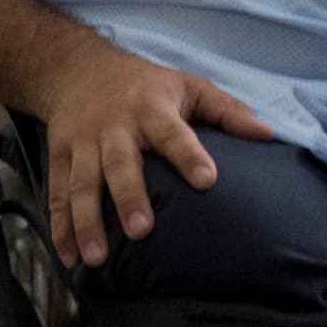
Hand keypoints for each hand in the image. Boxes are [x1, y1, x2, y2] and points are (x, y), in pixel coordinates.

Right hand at [25, 41, 272, 268]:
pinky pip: (58, 194)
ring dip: (87, 222)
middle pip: (120, 163)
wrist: (75, 67)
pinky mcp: (58, 156)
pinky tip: (69, 258)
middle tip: (142, 230)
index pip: (173, 133)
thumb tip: (268, 135)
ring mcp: (82, 143)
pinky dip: (60, 228)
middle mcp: (114, 126)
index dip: (189, 155)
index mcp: (151, 108)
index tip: (207, 181)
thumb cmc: (144, 84)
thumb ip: (227, 110)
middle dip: (129, 197)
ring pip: (82, 184)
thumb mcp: (187, 85)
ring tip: (98, 258)